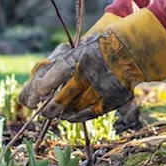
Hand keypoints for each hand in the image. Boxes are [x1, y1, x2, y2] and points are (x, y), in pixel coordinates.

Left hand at [18, 9, 165, 121]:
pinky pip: (87, 115)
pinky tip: (69, 116)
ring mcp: (99, 90)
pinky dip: (75, 117)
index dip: (40, 90)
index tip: (33, 97)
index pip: (52, 78)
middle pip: (60, 99)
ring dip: (61, 113)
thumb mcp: (80, 49)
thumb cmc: (100, 48)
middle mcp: (87, 76)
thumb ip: (61, 64)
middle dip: (48, 107)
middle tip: (42, 110)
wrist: (132, 50)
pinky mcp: (109, 101)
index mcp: (78, 59)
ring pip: (72, 109)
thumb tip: (39, 83)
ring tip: (56, 112)